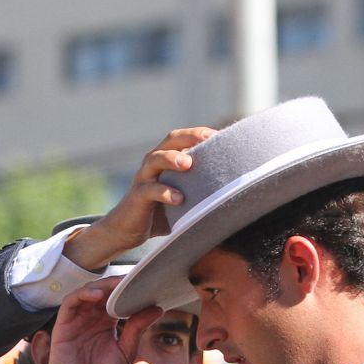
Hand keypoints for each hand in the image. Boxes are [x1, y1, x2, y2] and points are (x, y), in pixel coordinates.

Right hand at [42, 280, 160, 363]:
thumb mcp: (127, 350)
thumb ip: (138, 328)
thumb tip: (157, 308)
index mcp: (106, 323)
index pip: (116, 298)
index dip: (127, 288)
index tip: (144, 281)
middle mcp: (90, 319)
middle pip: (102, 292)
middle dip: (116, 284)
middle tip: (133, 279)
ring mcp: (76, 321)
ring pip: (87, 293)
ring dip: (101, 286)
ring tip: (116, 285)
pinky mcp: (62, 327)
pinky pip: (70, 304)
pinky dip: (82, 295)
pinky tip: (97, 295)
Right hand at [63, 127, 214, 270]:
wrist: (128, 230)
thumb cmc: (161, 211)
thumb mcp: (183, 195)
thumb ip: (199, 188)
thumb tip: (235, 189)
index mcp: (165, 159)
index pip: (183, 138)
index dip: (200, 133)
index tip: (222, 135)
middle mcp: (153, 163)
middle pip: (170, 141)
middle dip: (189, 137)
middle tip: (208, 138)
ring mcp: (143, 178)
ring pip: (155, 159)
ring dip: (172, 158)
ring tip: (188, 163)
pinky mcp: (137, 196)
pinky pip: (150, 190)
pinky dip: (165, 192)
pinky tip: (179, 199)